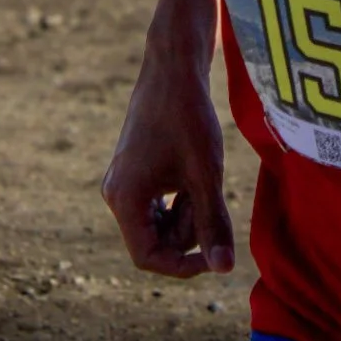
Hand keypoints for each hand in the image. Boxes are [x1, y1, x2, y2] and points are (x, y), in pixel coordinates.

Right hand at [101, 53, 234, 279]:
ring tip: (203, 177)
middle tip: (210, 194)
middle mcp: (116, 194)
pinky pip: (158, 204)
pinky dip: (181, 199)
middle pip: (155, 240)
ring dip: (187, 213)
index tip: (216, 255)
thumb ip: (212, 224)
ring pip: (159, 223)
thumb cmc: (188, 118)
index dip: (183, 265)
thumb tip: (224, 270)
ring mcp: (123, 182)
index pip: (148, 258)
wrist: (173, 69)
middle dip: (189, 229)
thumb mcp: (205, 174)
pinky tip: (195, 174)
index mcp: (125, 199)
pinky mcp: (134, 172)